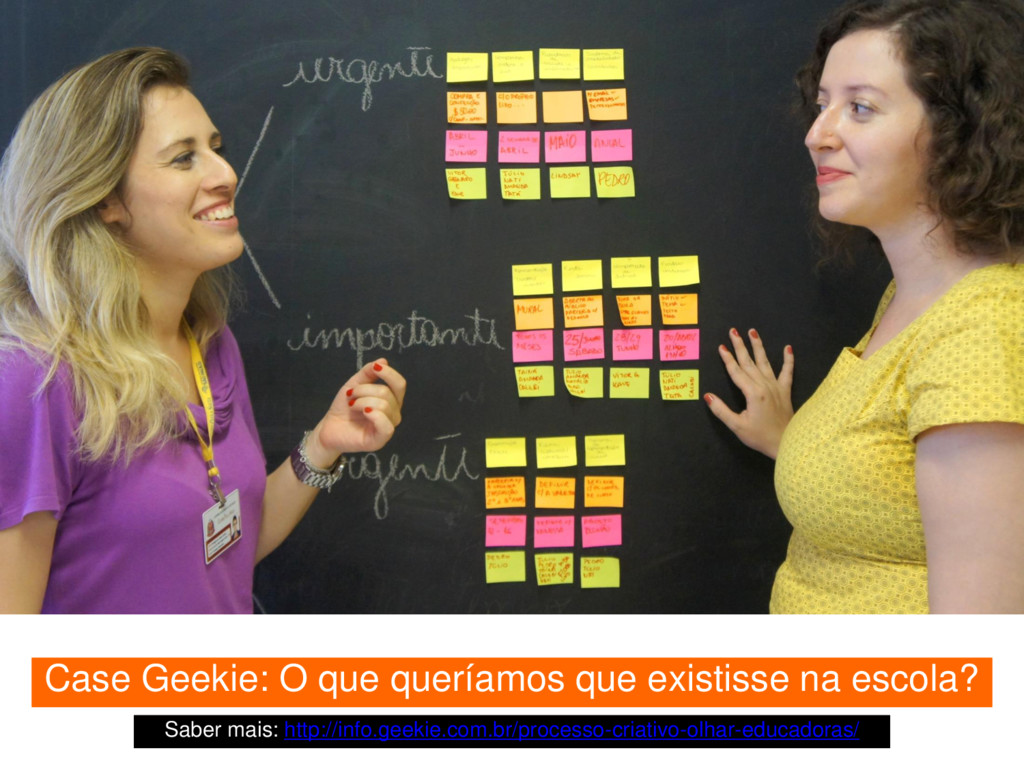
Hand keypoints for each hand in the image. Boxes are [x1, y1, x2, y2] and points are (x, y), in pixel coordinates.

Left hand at [305, 358, 405, 464]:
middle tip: (351, 395)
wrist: (329, 427)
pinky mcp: (379, 441)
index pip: (400, 384)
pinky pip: (386, 425)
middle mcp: (393, 414)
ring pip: (384, 405)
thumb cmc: (344, 407)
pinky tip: (363, 413)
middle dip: (364, 390)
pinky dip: (373, 414)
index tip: (375, 368)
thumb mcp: (354, 384)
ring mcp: (388, 427)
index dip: (389, 374)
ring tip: (352, 406)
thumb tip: (383, 361)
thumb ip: (368, 373)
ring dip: (362, 401)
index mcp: (391, 400)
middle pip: (387, 393)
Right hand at [704, 328, 793, 458]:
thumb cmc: (760, 437)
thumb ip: (721, 410)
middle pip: (749, 362)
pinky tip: (788, 348)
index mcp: (753, 393)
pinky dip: (788, 360)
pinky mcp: (785, 391)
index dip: (727, 359)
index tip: (721, 347)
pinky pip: (788, 372)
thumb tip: (708, 396)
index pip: (736, 372)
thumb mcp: (737, 426)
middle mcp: (765, 386)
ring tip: (753, 332)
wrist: (786, 443)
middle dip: (740, 346)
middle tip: (733, 331)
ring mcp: (776, 387)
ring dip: (758, 346)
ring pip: (765, 362)